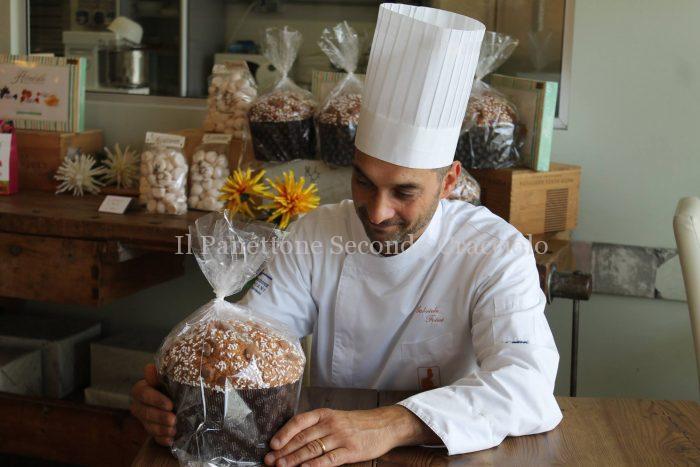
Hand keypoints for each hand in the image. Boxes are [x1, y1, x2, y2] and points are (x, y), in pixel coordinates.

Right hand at [130, 363, 176, 445]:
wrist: (177, 397)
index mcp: (141, 389)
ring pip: (149, 426)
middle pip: (146, 413)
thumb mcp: (169, 377)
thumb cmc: (173, 383)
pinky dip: (162, 439)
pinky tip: (171, 440)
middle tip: (174, 419)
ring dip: (162, 429)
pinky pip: (154, 437)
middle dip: (160, 417)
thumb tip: (150, 368)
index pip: (144, 394)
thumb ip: (161, 374)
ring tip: (174, 430)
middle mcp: (139, 405)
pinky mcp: (151, 430)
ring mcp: (144, 419)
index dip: (156, 400)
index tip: (170, 405)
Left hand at [263, 405, 439, 466]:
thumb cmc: (358, 423)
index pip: (299, 422)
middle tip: (270, 461)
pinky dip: (315, 465)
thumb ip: (317, 427)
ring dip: (294, 460)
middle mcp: (331, 424)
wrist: (386, 424)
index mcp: (325, 414)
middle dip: (284, 451)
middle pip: (302, 438)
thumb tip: (293, 440)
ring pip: (312, 449)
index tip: (272, 444)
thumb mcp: (336, 418)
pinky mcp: (351, 451)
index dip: (284, 433)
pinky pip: (329, 459)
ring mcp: (341, 438)